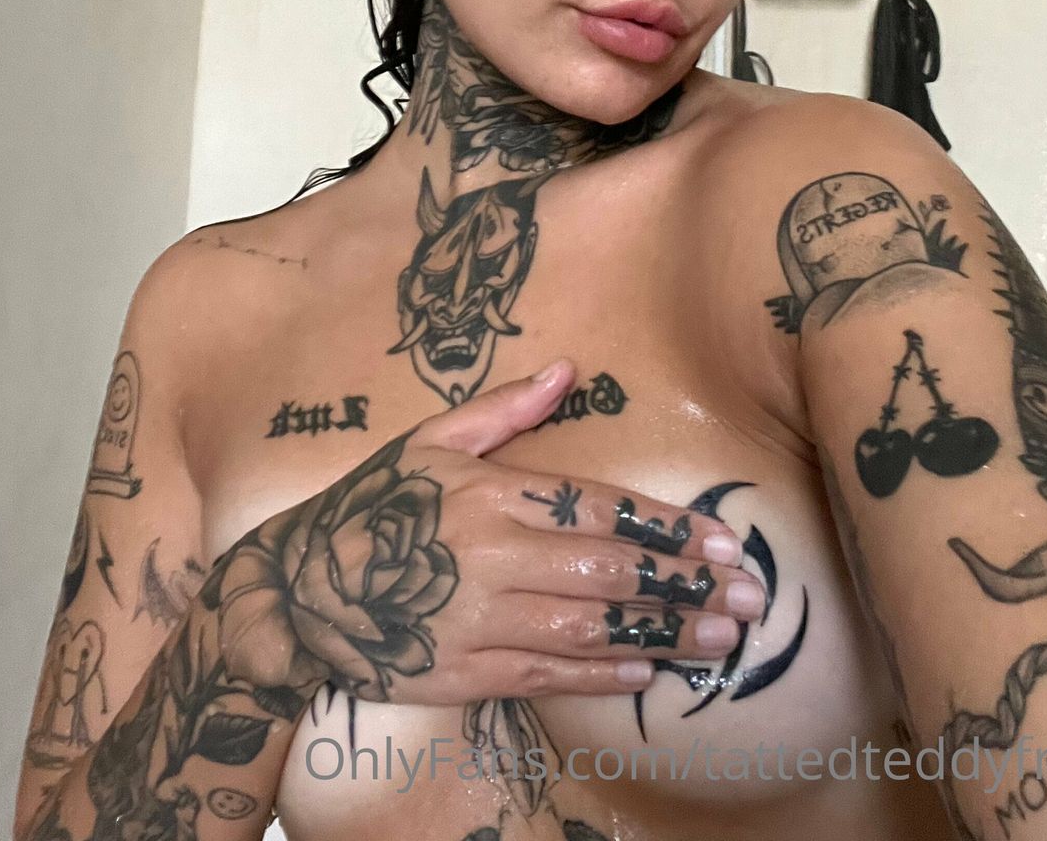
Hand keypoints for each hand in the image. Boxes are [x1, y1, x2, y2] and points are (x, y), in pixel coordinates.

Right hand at [200, 359, 764, 704]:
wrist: (296, 594)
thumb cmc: (372, 508)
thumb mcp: (429, 440)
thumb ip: (502, 407)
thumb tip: (567, 368)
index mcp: (488, 492)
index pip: (597, 506)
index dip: (666, 526)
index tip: (724, 540)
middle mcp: (489, 555)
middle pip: (606, 571)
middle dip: (684, 586)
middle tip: (749, 597)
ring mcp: (478, 620)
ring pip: (588, 630)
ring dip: (662, 635)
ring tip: (721, 640)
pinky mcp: (465, 673)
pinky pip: (548, 677)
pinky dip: (603, 676)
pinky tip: (649, 670)